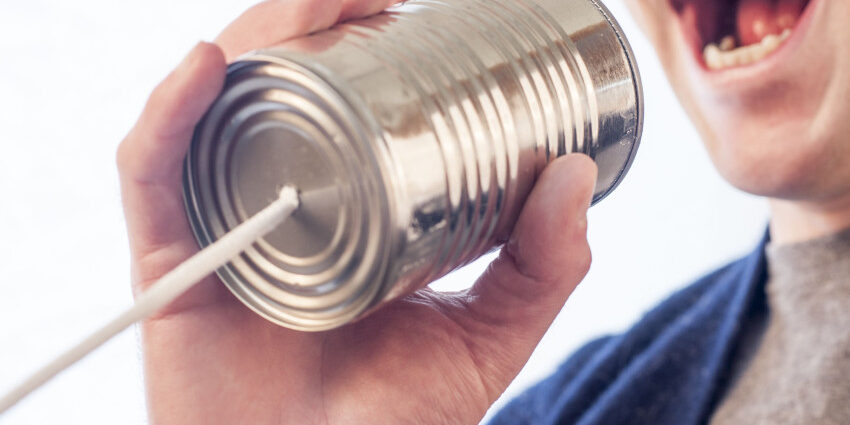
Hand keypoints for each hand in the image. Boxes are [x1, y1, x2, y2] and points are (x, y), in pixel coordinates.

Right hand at [117, 0, 597, 422]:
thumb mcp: (486, 339)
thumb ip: (540, 269)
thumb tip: (577, 173)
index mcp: (344, 217)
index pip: (342, 110)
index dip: (366, 46)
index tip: (413, 6)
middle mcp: (278, 209)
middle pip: (279, 93)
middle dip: (316, 20)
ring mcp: (223, 228)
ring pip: (218, 110)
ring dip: (258, 38)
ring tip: (318, 0)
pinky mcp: (172, 264)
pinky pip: (151, 174)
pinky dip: (168, 113)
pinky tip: (210, 63)